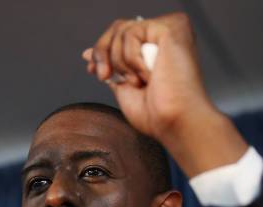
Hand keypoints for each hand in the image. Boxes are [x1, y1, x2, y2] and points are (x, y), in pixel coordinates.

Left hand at [83, 13, 247, 176]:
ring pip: (121, 30)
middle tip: (104, 77)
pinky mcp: (171, 28)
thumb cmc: (157, 114)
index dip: (101, 51)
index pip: (120, 34)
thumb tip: (88, 53)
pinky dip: (131, 60)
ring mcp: (169, 28)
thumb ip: (110, 67)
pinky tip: (148, 75)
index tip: (93, 71)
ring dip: (120, 63)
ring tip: (137, 82)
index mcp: (155, 47)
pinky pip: (132, 33)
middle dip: (102, 54)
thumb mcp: (124, 88)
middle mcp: (163, 35)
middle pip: (117, 28)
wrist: (174, 122)